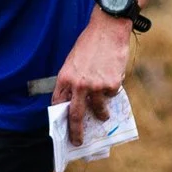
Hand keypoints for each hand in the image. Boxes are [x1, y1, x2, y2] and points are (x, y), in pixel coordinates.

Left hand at [53, 11, 132, 144]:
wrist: (108, 29)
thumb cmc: (90, 44)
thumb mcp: (73, 61)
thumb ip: (73, 81)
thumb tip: (77, 101)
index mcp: (64, 78)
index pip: (59, 104)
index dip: (61, 117)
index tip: (63, 128)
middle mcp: (78, 85)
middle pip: (76, 115)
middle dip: (76, 132)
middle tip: (78, 142)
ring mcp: (96, 86)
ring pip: (99, 109)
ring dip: (101, 114)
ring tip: (103, 115)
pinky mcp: (112, 84)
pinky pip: (112, 94)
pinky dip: (112, 90)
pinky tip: (112, 76)